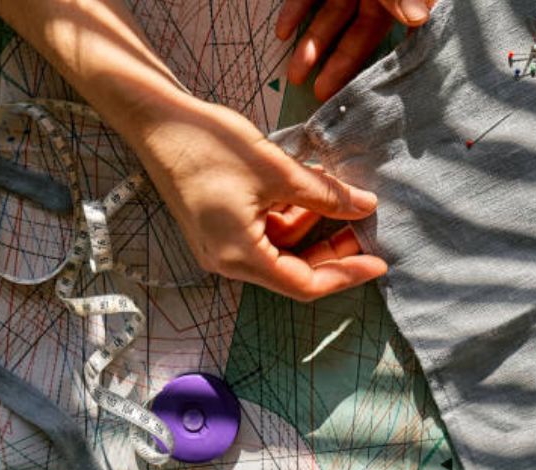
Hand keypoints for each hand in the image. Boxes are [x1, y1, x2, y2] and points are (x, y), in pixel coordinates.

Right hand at [133, 93, 386, 300]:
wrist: (157, 121)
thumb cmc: (209, 145)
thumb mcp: (277, 171)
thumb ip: (325, 195)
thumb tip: (366, 206)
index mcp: (239, 256)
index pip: (304, 283)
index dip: (346, 275)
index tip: (378, 262)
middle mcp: (228, 260)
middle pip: (294, 269)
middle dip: (332, 249)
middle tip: (364, 226)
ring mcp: (222, 244)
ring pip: (281, 247)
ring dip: (312, 226)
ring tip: (340, 198)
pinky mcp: (221, 225)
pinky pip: (264, 230)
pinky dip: (290, 214)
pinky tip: (310, 190)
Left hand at [276, 0, 432, 100]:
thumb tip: (420, 18)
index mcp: (397, 1)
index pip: (381, 38)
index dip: (365, 67)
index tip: (353, 98)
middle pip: (354, 36)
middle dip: (336, 66)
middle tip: (320, 96)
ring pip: (328, 18)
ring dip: (311, 46)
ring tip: (296, 76)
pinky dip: (295, 12)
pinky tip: (282, 35)